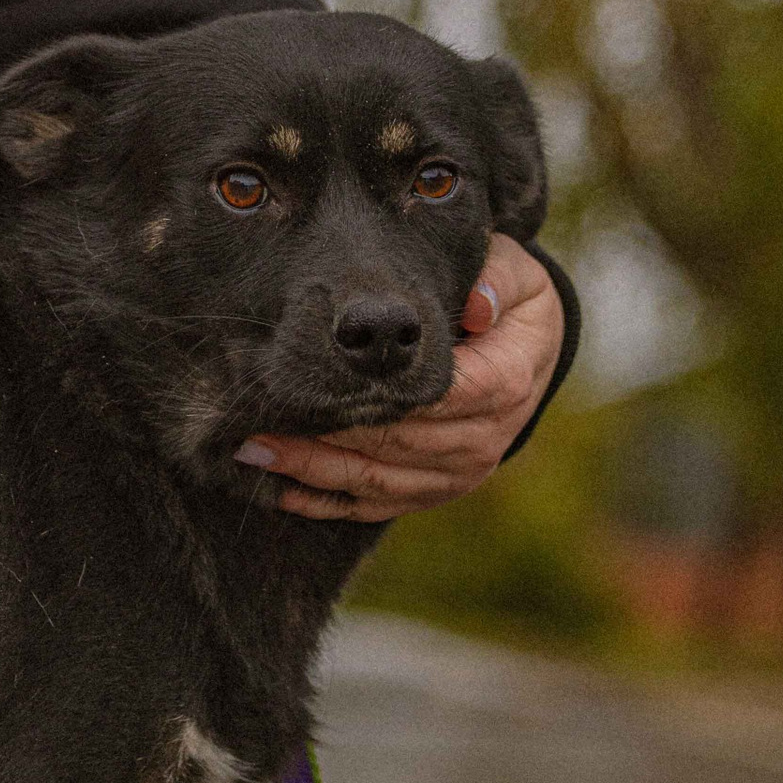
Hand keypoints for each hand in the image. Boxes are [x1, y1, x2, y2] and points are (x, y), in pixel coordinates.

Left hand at [235, 236, 564, 523]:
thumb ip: (498, 279)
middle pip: (391, 443)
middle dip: (323, 434)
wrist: (530, 357)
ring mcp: (457, 474)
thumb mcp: (518, 277)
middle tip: (258, 419)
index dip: (370, 395)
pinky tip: (279, 489)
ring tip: (252, 451)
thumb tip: (476, 306)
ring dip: (311, 470)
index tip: (312, 384)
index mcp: (503, 384)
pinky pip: (375, 505)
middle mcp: (483, 440)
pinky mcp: (432, 492)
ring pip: (375, 480)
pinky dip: (326, 502)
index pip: (430, 397)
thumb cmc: (511, 307)